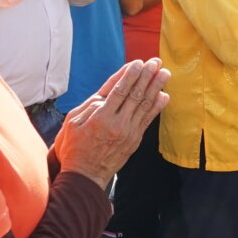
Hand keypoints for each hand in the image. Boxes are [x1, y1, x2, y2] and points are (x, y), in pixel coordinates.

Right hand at [52, 59, 170, 189]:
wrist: (85, 175)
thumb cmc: (74, 147)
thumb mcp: (72, 123)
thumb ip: (90, 106)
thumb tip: (108, 93)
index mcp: (100, 117)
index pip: (119, 90)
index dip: (130, 75)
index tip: (138, 62)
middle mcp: (117, 123)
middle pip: (136, 95)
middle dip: (147, 76)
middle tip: (155, 62)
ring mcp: (128, 132)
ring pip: (145, 105)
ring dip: (156, 87)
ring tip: (165, 73)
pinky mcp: (134, 140)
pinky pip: (148, 120)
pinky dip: (157, 107)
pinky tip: (164, 96)